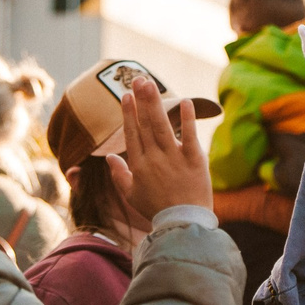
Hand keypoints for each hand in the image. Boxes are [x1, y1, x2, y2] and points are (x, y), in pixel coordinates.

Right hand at [119, 77, 210, 220]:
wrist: (183, 225)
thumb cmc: (156, 211)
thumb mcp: (131, 196)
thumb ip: (119, 175)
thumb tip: (109, 157)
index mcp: (139, 166)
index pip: (131, 134)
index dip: (128, 114)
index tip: (126, 96)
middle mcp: (154, 158)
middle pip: (145, 124)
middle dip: (141, 100)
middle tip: (137, 79)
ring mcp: (174, 158)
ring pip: (162, 126)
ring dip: (155, 103)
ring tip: (150, 84)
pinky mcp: (195, 160)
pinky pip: (190, 136)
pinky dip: (187, 119)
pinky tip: (185, 102)